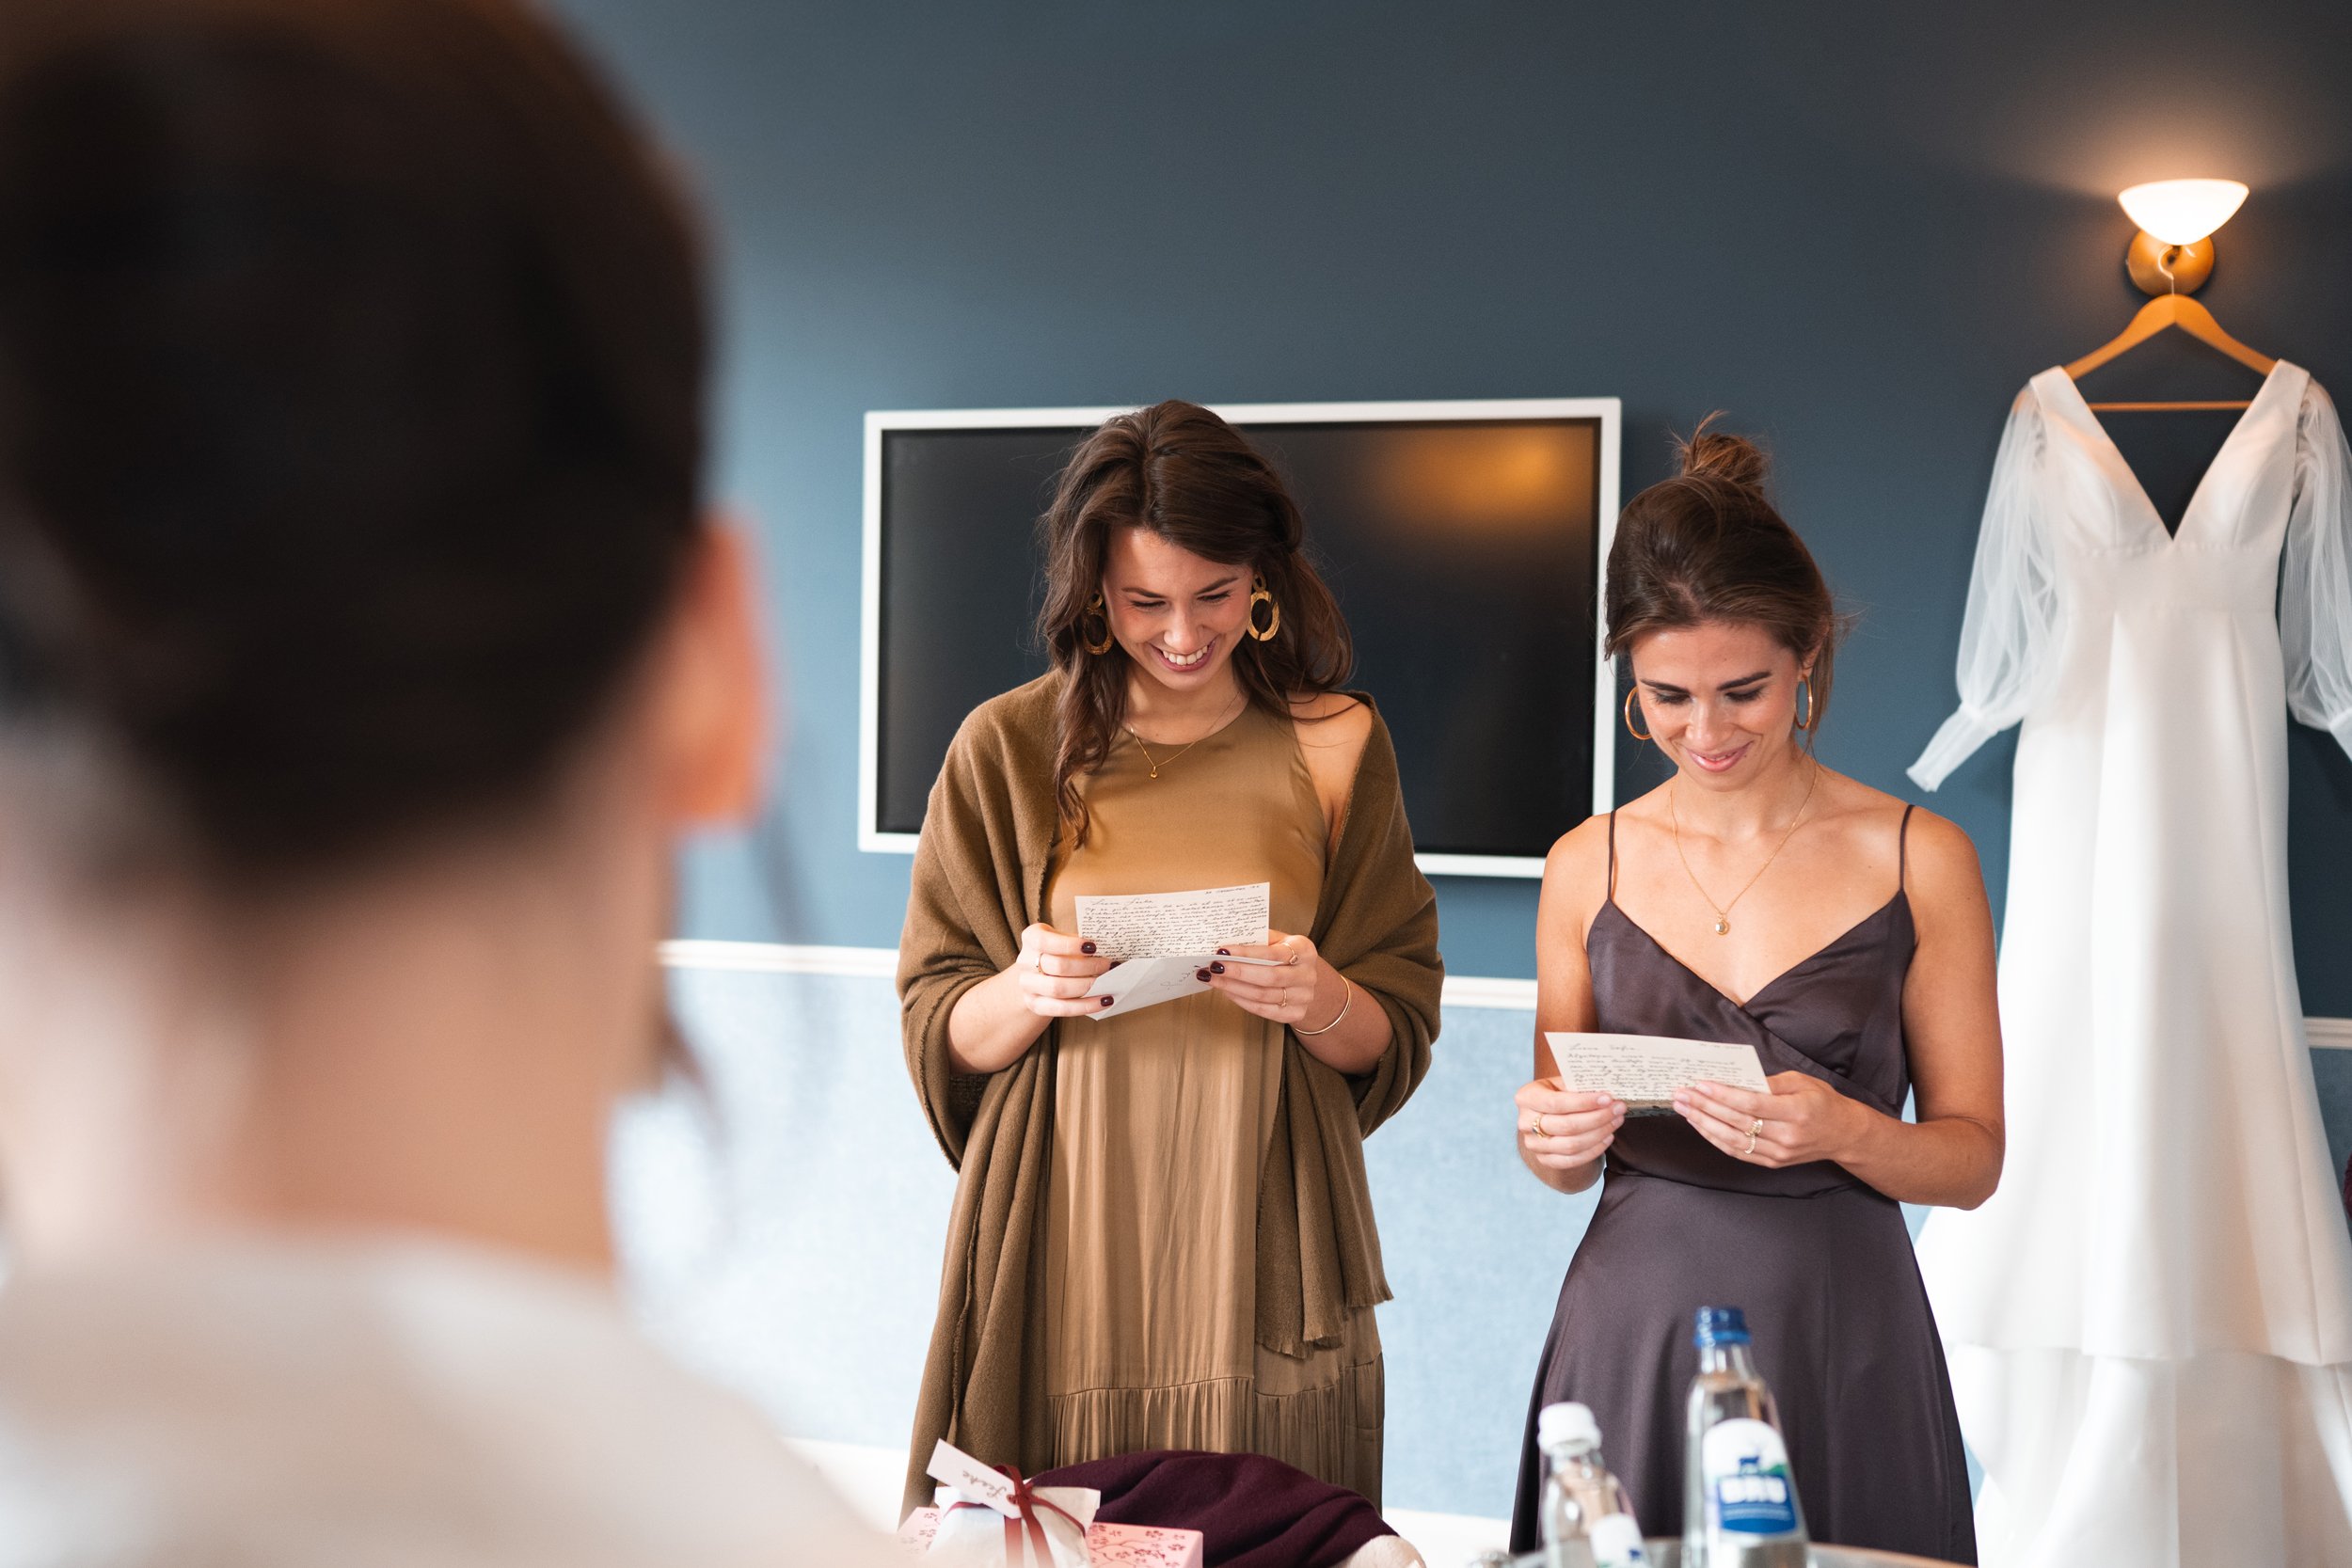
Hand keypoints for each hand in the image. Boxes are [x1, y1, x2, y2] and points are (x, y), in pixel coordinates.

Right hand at [1008, 923, 1116, 1016]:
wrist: (1038, 975)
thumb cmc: (1059, 952)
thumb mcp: (1065, 940)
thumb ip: (1081, 944)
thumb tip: (1112, 951)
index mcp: (1032, 938)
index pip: (1046, 941)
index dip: (1070, 945)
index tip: (1094, 947)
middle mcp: (1025, 961)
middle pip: (1057, 966)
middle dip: (1088, 967)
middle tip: (1110, 966)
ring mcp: (1028, 985)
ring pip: (1058, 989)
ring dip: (1088, 987)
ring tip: (1110, 983)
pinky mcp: (1035, 1005)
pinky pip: (1062, 1008)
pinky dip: (1086, 1005)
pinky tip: (1105, 1001)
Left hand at [1204, 930, 1333, 1027]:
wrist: (1305, 979)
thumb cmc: (1286, 955)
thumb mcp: (1278, 941)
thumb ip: (1257, 940)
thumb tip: (1225, 942)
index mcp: (1304, 950)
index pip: (1273, 953)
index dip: (1246, 953)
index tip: (1222, 950)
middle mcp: (1307, 975)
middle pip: (1269, 977)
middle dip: (1237, 972)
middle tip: (1213, 967)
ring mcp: (1303, 997)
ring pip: (1262, 995)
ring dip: (1233, 987)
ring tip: (1214, 979)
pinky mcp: (1295, 1013)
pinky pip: (1263, 1010)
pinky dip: (1241, 1000)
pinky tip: (1227, 991)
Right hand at [1515, 1078, 1622, 1169]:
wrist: (1545, 1117)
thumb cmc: (1557, 1094)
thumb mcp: (1561, 1084)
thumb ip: (1578, 1086)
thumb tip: (1608, 1090)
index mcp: (1527, 1097)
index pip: (1556, 1103)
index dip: (1584, 1103)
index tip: (1608, 1098)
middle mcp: (1525, 1122)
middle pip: (1567, 1126)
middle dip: (1598, 1118)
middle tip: (1619, 1109)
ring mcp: (1533, 1145)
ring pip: (1572, 1145)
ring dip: (1600, 1133)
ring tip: (1616, 1121)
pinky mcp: (1544, 1160)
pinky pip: (1573, 1160)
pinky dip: (1594, 1150)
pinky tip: (1607, 1137)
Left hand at [1674, 1071, 1860, 1166]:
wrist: (1843, 1134)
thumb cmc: (1822, 1101)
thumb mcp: (1801, 1081)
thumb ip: (1769, 1082)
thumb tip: (1735, 1080)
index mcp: (1796, 1111)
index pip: (1752, 1104)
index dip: (1723, 1095)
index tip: (1700, 1085)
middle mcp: (1787, 1135)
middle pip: (1738, 1122)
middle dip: (1705, 1107)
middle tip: (1681, 1095)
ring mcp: (1779, 1153)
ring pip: (1734, 1140)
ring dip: (1704, 1125)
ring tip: (1684, 1109)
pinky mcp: (1773, 1163)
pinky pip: (1739, 1152)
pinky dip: (1716, 1139)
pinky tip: (1700, 1126)